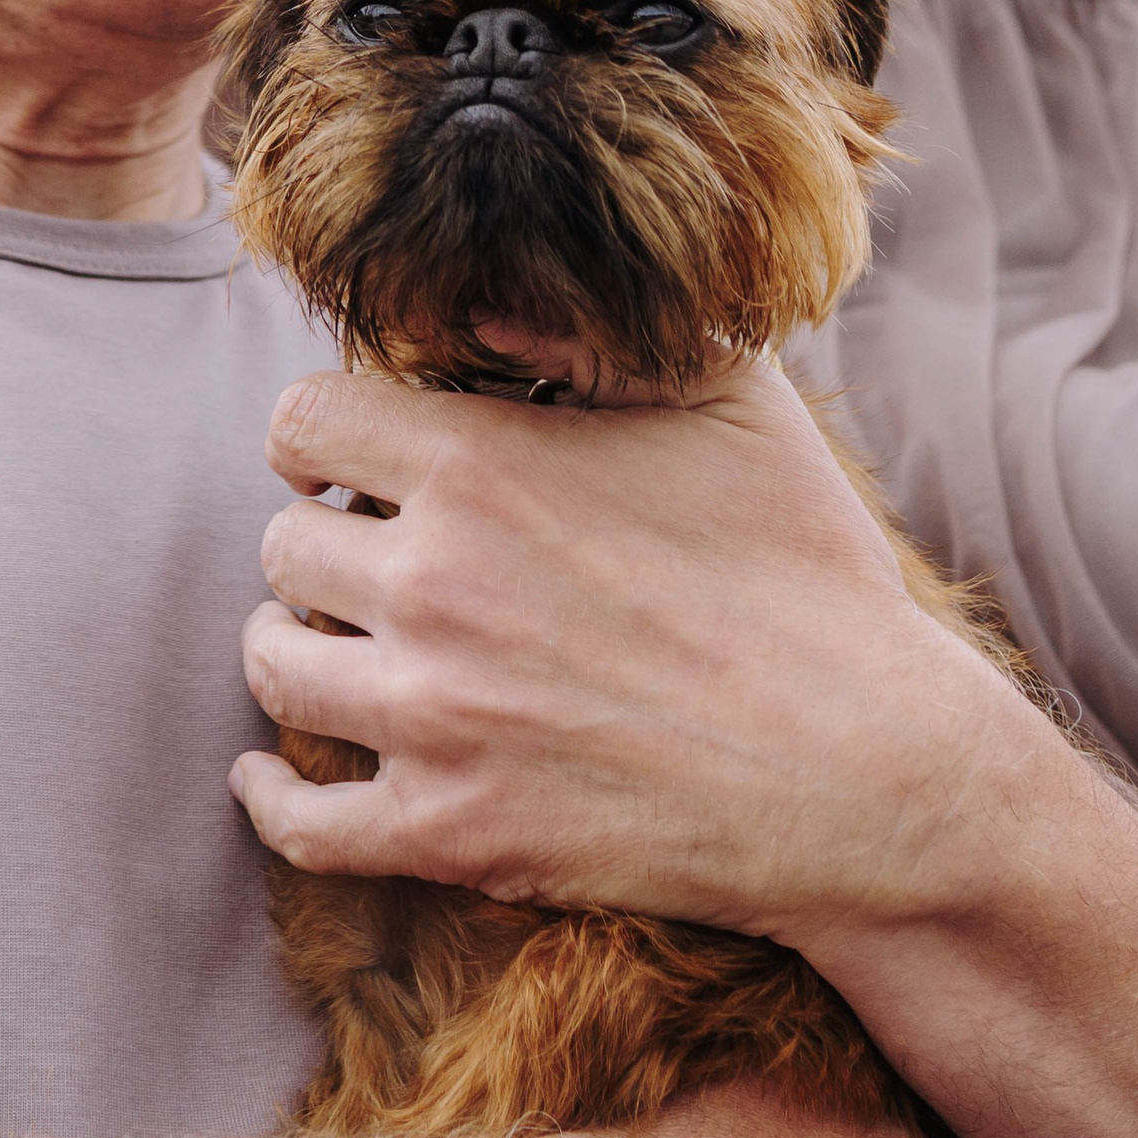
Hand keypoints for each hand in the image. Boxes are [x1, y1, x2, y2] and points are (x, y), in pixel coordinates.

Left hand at [233, 359, 1027, 953]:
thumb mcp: (722, 397)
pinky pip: (302, 823)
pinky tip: (270, 776)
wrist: (868, 766)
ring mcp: (435, 715)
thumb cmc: (805, 567)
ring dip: (295, 650)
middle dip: (322, 545)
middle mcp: (432, 582)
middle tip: (371, 562)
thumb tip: (477, 304)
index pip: (299, 422)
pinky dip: (271, 798)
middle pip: (281, 547)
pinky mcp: (454, 833)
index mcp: (478, 463)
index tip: (354, 465)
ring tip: (332, 648)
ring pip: (276, 667)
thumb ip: (590, 333)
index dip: (323, 438)